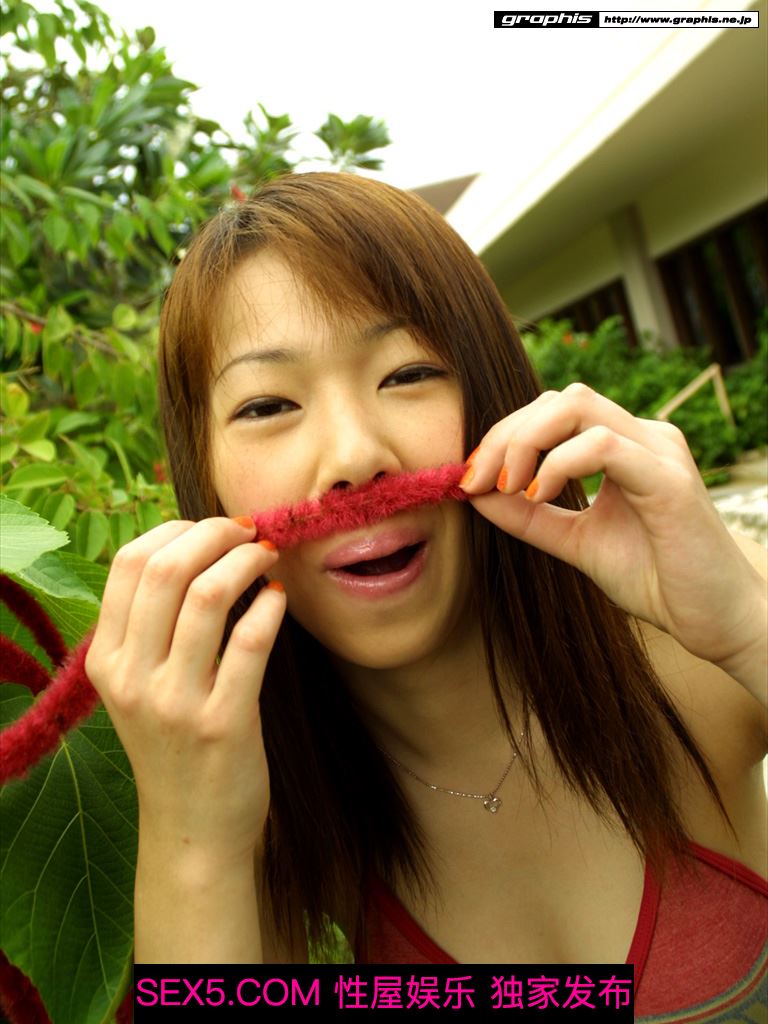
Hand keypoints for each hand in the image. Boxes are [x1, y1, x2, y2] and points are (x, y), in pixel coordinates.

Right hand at [85, 517, 285, 867]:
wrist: (192, 828)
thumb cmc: (175, 742)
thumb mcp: (140, 685)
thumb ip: (152, 625)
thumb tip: (196, 545)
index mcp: (106, 659)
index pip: (128, 565)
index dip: (176, 531)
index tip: (212, 530)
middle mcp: (131, 678)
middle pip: (166, 569)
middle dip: (215, 535)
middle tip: (247, 534)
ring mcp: (175, 702)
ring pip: (208, 596)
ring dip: (247, 562)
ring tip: (267, 558)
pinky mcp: (223, 722)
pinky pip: (250, 641)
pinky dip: (269, 606)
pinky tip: (278, 599)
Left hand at [460, 384, 765, 679]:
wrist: (715, 620)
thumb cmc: (655, 578)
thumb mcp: (576, 542)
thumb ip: (529, 517)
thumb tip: (475, 492)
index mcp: (624, 446)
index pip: (553, 411)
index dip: (504, 435)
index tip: (470, 477)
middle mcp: (644, 437)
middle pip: (559, 399)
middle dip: (506, 434)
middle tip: (478, 479)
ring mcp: (660, 451)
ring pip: (578, 407)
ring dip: (526, 442)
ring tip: (509, 487)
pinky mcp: (669, 479)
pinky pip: (603, 446)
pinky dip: (559, 464)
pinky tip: (539, 496)